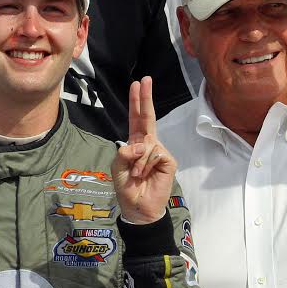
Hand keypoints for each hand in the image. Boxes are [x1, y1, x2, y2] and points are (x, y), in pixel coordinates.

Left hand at [112, 77, 174, 224]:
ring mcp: (159, 151)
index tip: (137, 84)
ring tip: (137, 175)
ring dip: (138, 161)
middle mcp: (148, 144)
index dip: (136, 102)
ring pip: (147, 144)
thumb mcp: (118, 167)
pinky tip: (146, 175)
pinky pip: (155, 153)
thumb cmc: (127, 187)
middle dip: (145, 98)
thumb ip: (124, 153)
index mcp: (134, 143)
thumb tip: (140, 143)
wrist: (138, 208)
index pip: (136, 119)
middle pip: (147, 117)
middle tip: (145, 80)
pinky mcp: (168, 160)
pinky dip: (146, 164)